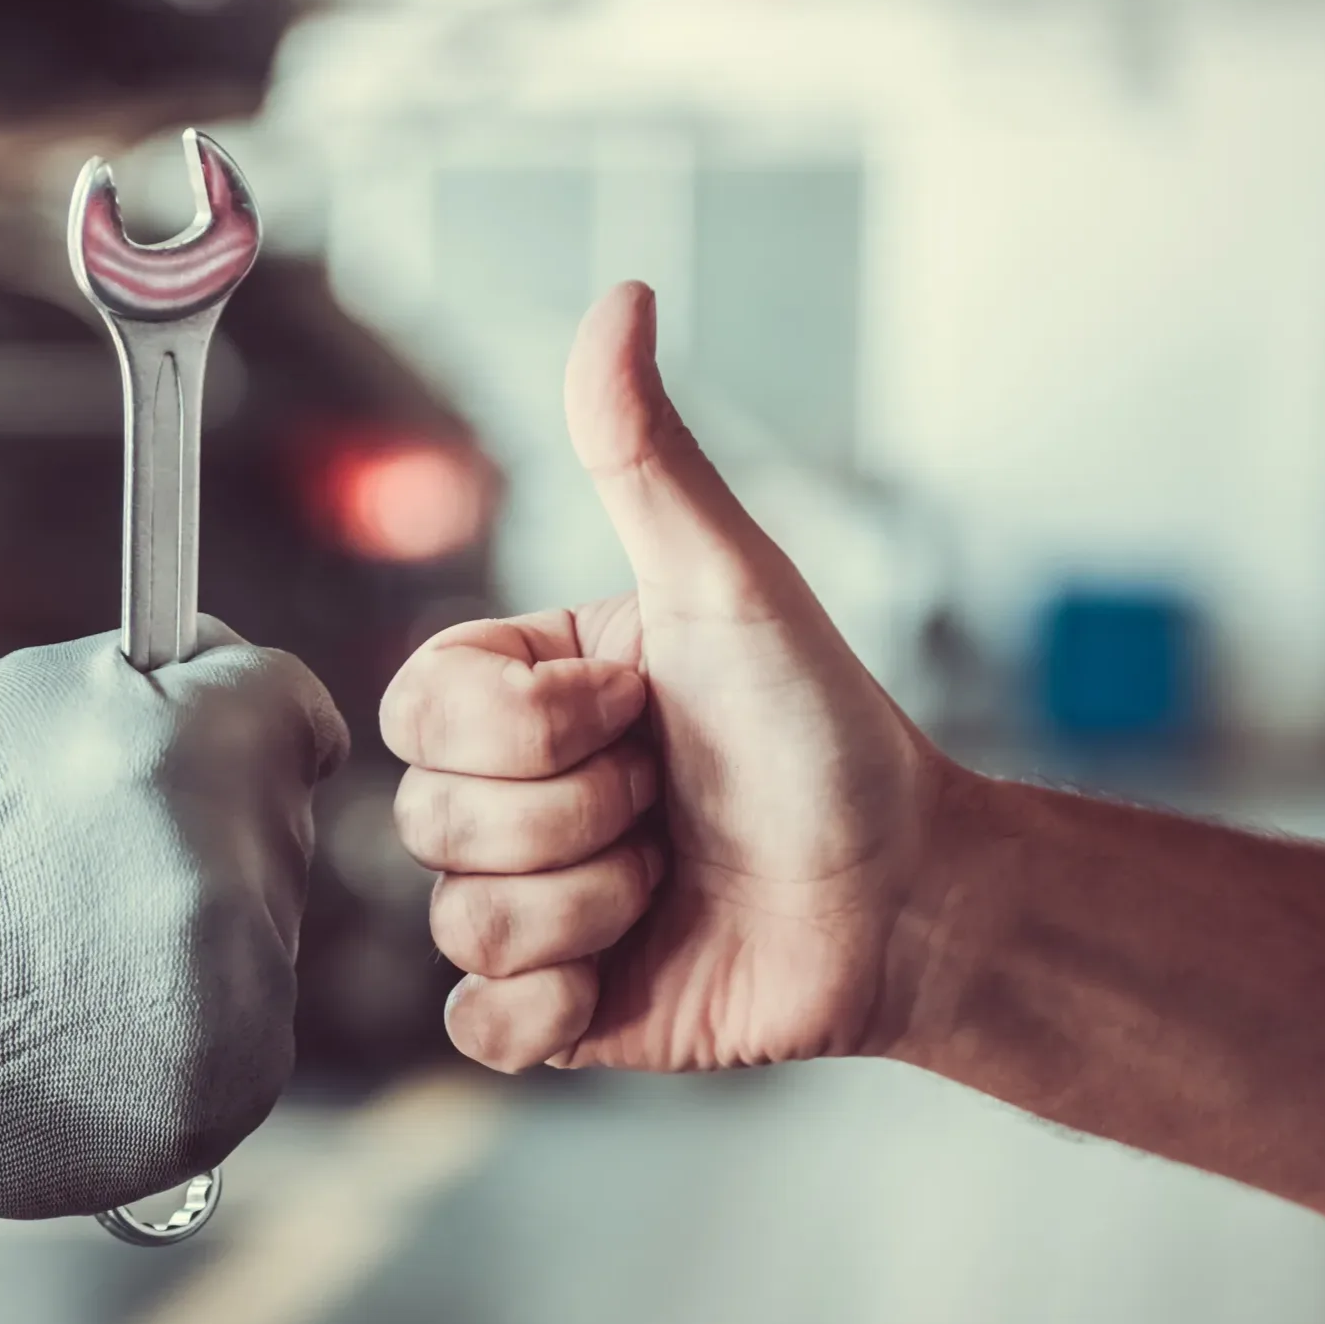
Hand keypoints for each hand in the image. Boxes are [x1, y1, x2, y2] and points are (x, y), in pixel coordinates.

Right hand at [0, 621, 347, 1220]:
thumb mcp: (29, 703)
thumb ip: (167, 680)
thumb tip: (267, 687)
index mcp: (184, 749)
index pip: (299, 711)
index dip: (250, 729)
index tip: (210, 758)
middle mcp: (223, 871)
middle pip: (285, 826)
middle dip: (212, 837)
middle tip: (90, 877)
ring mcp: (234, 995)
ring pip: (272, 935)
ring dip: (206, 938)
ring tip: (81, 956)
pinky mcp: (226, 1089)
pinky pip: (252, 1033)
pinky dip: (195, 1032)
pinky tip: (97, 1029)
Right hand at [381, 282, 950, 1072]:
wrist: (906, 894)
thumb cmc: (826, 729)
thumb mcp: (728, 583)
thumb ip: (645, 456)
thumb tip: (619, 298)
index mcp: (523, 694)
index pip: (418, 708)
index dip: (529, 725)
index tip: (638, 707)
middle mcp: (510, 797)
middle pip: (429, 819)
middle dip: (578, 817)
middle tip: (669, 799)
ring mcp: (527, 906)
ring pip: (460, 922)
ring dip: (593, 904)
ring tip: (672, 877)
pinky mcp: (554, 1009)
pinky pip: (477, 1025)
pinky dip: (555, 1006)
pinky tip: (627, 969)